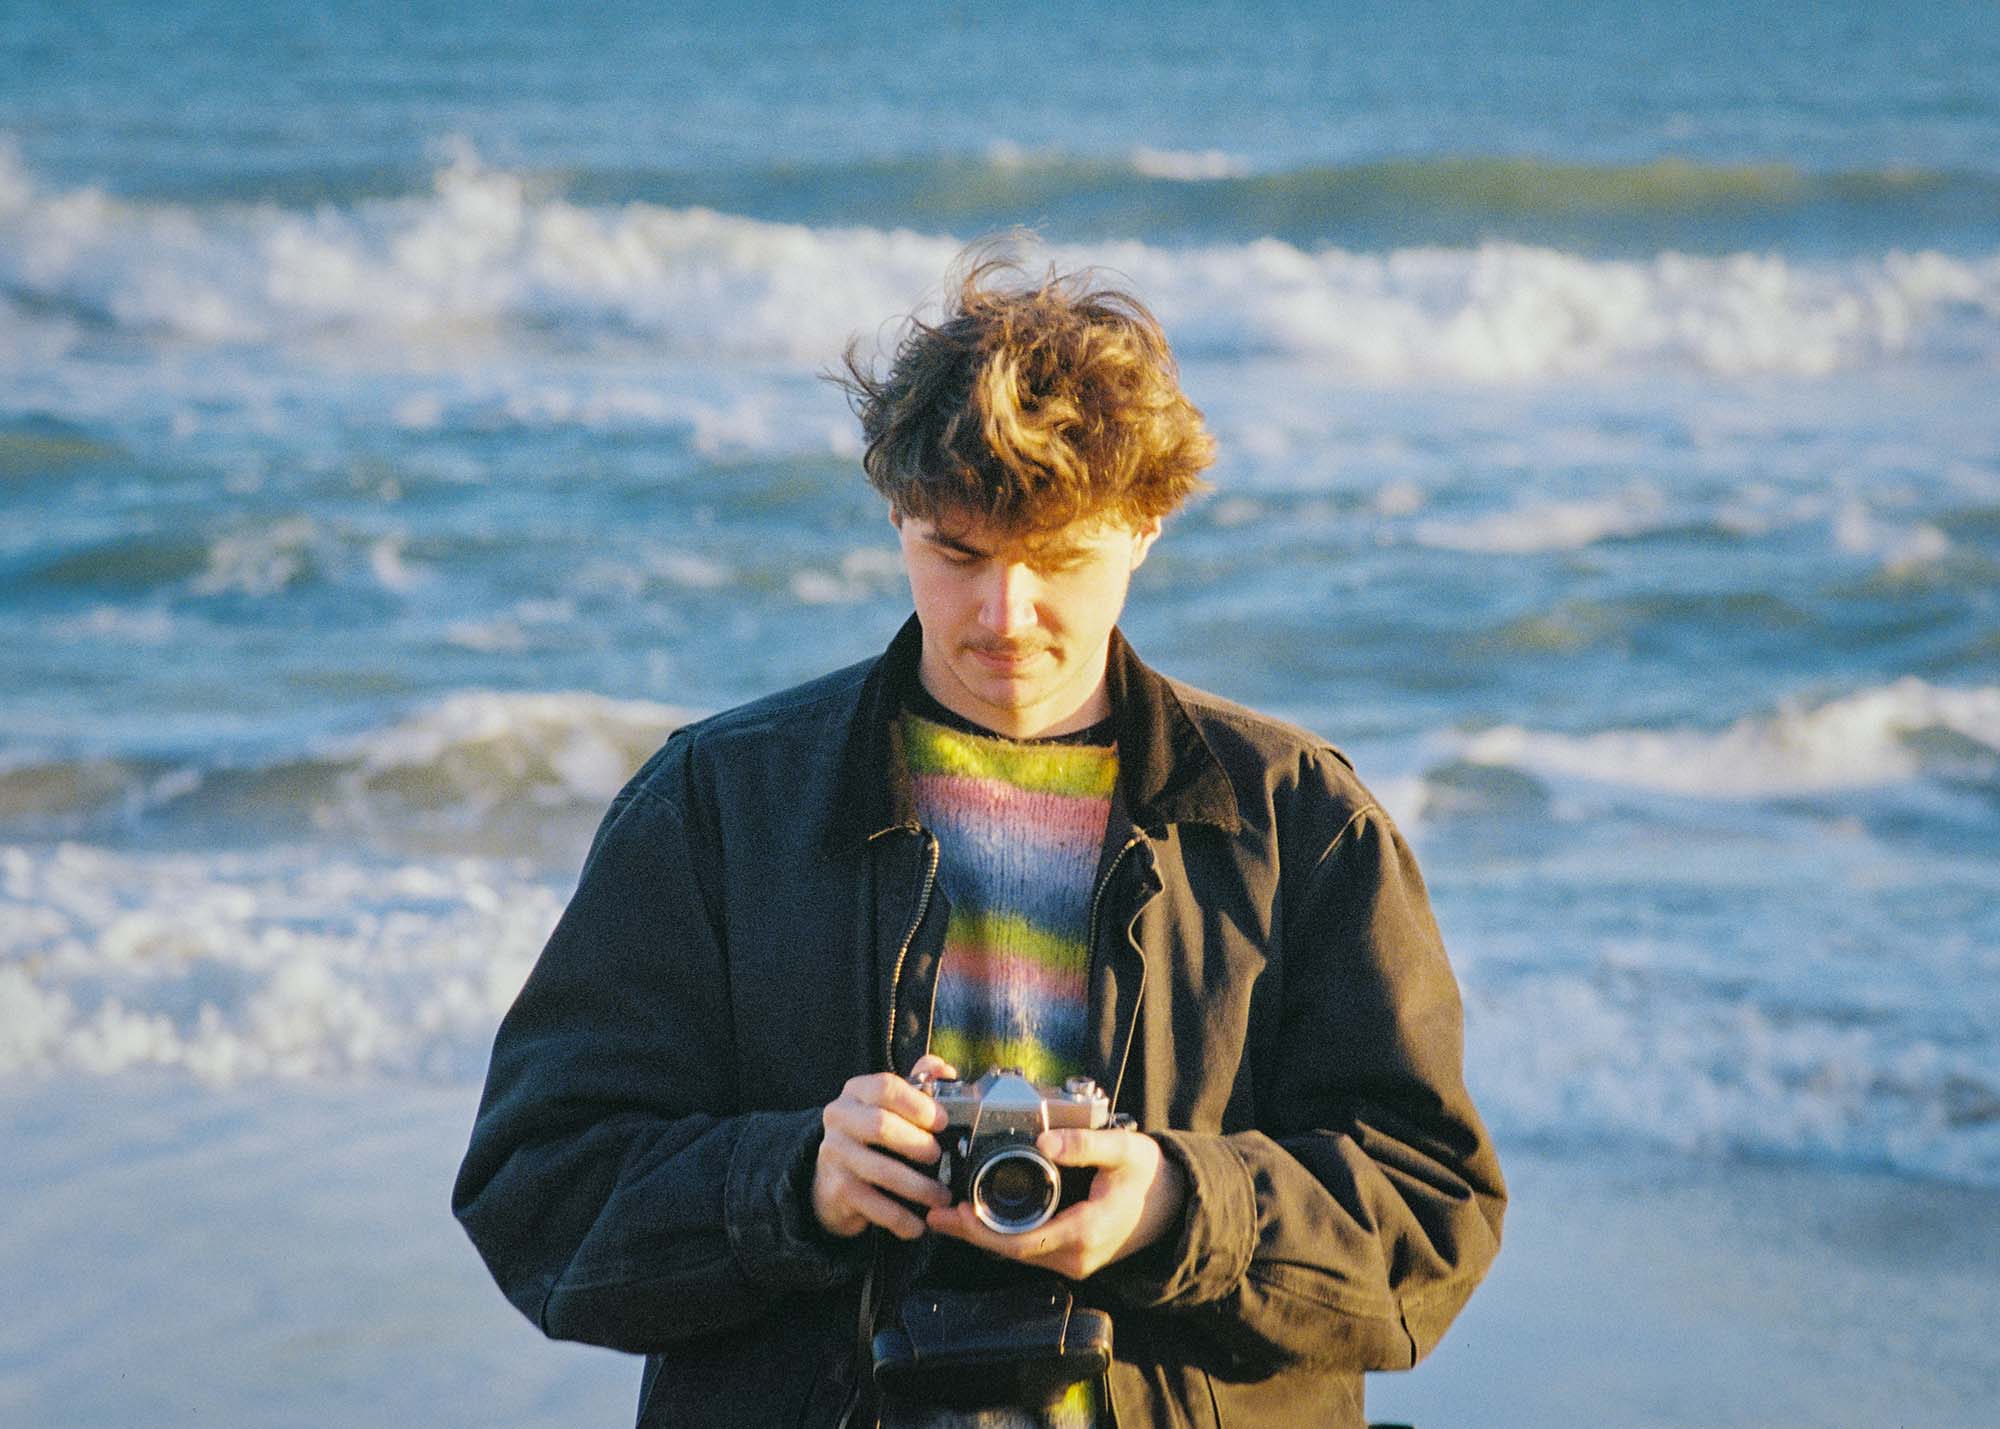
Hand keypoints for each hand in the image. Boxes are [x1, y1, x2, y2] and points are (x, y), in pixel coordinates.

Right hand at [811, 1054, 957, 1240]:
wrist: (831, 1178)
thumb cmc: (873, 1135)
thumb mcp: (892, 1105)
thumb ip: (920, 1083)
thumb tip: (946, 1070)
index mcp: (857, 1091)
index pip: (885, 1087)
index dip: (918, 1103)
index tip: (942, 1121)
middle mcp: (839, 1117)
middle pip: (880, 1126)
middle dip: (917, 1143)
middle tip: (939, 1156)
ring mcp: (834, 1154)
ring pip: (880, 1170)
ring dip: (917, 1186)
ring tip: (940, 1196)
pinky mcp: (837, 1188)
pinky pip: (873, 1205)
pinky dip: (900, 1217)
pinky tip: (918, 1225)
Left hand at [925, 1127, 1186, 1280]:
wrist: (1177, 1205)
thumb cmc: (1151, 1175)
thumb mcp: (1124, 1148)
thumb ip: (1086, 1144)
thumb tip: (1046, 1139)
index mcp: (1084, 1232)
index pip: (1019, 1240)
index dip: (980, 1228)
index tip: (950, 1211)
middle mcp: (1076, 1256)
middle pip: (1011, 1250)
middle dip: (971, 1232)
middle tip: (935, 1211)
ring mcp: (1074, 1261)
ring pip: (1019, 1252)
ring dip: (983, 1234)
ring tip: (947, 1213)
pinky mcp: (1073, 1256)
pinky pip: (1031, 1249)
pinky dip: (1002, 1235)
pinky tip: (981, 1219)